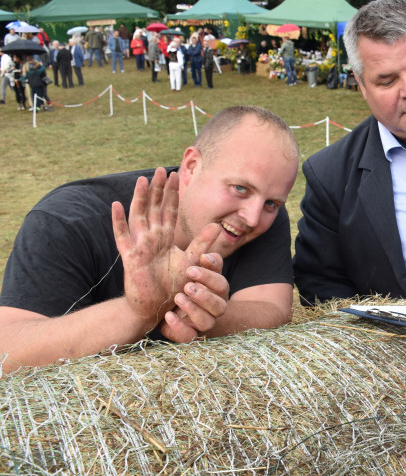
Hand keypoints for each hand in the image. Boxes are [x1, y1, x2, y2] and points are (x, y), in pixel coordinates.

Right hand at [111, 169, 217, 328]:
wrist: (157, 306)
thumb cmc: (173, 285)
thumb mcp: (192, 261)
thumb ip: (203, 243)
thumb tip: (218, 225)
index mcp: (167, 238)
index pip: (170, 210)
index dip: (172, 194)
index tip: (175, 175)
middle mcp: (153, 238)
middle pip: (155, 208)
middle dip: (158, 189)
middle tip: (160, 169)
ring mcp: (140, 245)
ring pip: (139, 216)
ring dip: (140, 198)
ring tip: (142, 180)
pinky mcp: (130, 257)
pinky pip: (122, 236)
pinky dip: (118, 221)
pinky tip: (116, 205)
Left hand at [160, 251, 228, 342]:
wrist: (167, 307)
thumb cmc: (183, 284)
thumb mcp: (191, 271)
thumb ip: (200, 261)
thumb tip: (206, 255)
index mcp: (216, 291)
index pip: (221, 283)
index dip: (209, 276)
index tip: (191, 269)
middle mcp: (214, 308)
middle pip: (219, 304)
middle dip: (204, 295)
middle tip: (187, 285)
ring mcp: (203, 323)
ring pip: (207, 322)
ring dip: (193, 310)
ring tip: (178, 298)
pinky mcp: (189, 334)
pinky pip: (189, 336)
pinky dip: (179, 327)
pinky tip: (169, 316)